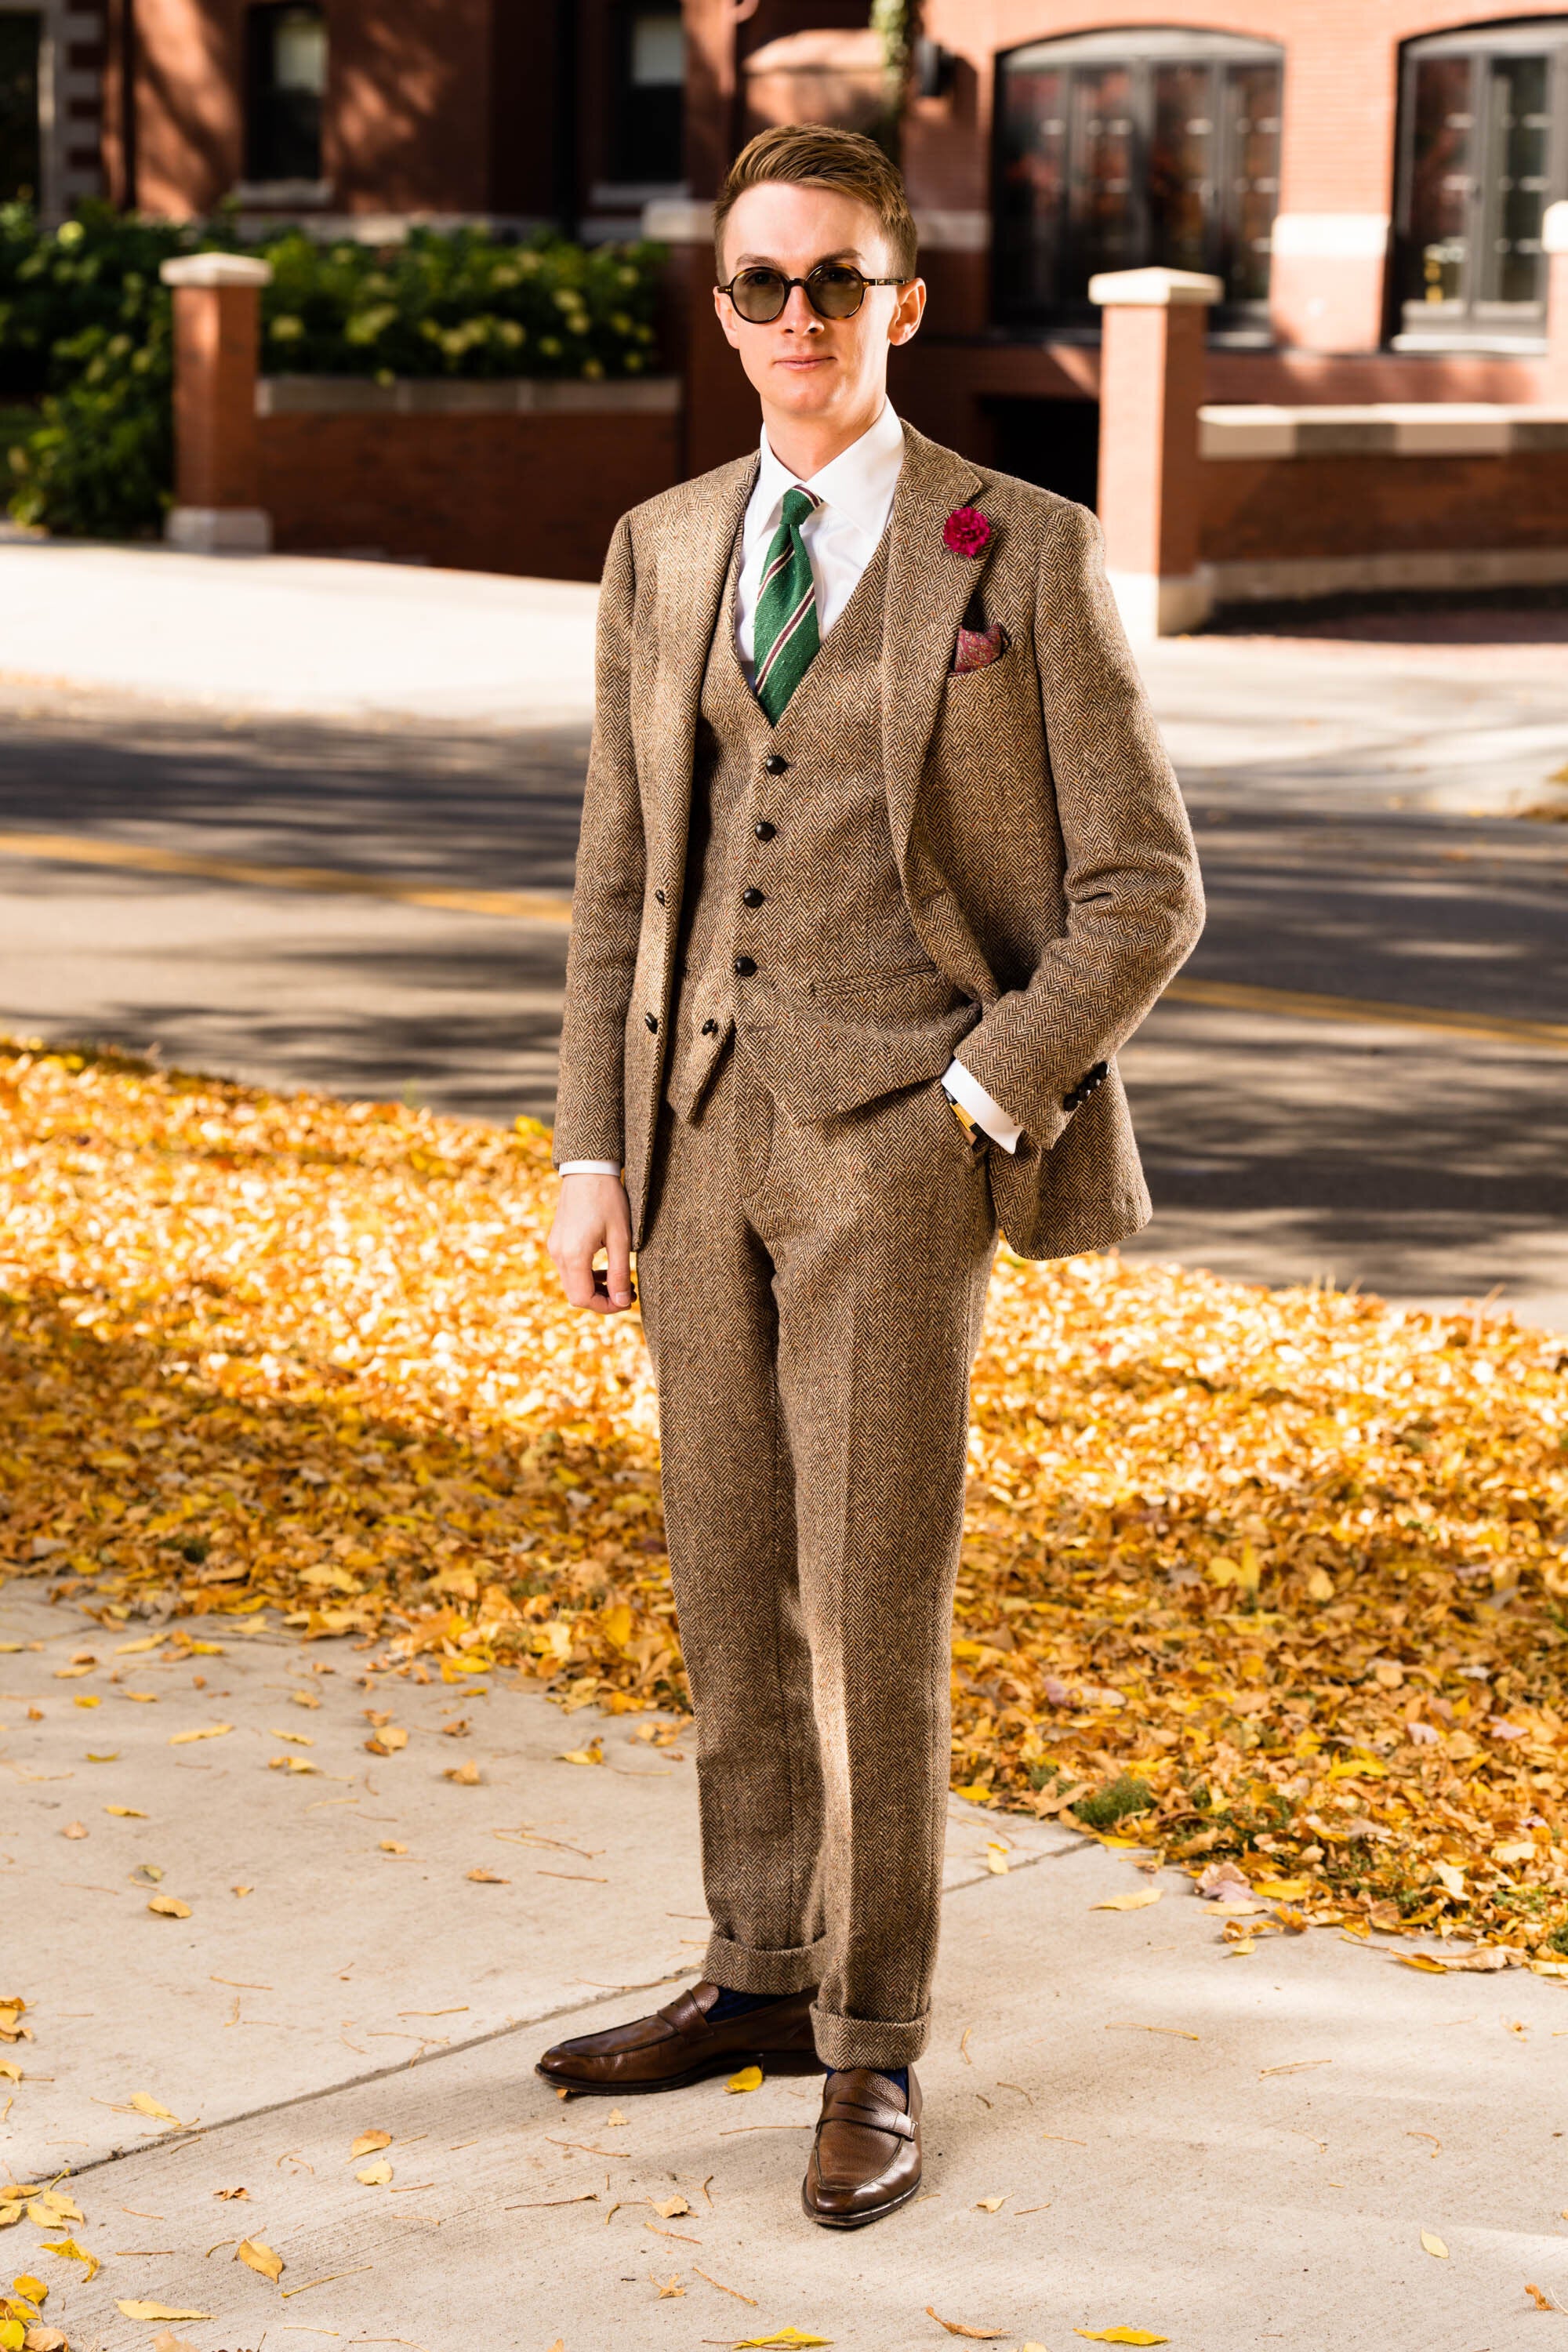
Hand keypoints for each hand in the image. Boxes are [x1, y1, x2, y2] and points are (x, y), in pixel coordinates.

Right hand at [548, 1171, 635, 1312]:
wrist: (588, 1170)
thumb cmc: (608, 1199)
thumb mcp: (620, 1237)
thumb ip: (620, 1272)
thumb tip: (622, 1302)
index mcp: (573, 1255)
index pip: (584, 1298)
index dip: (606, 1307)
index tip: (627, 1301)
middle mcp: (558, 1254)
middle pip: (576, 1295)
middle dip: (602, 1300)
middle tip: (628, 1293)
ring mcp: (555, 1248)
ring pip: (572, 1283)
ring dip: (596, 1288)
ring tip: (622, 1282)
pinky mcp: (557, 1242)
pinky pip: (570, 1269)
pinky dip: (587, 1275)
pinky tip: (606, 1268)